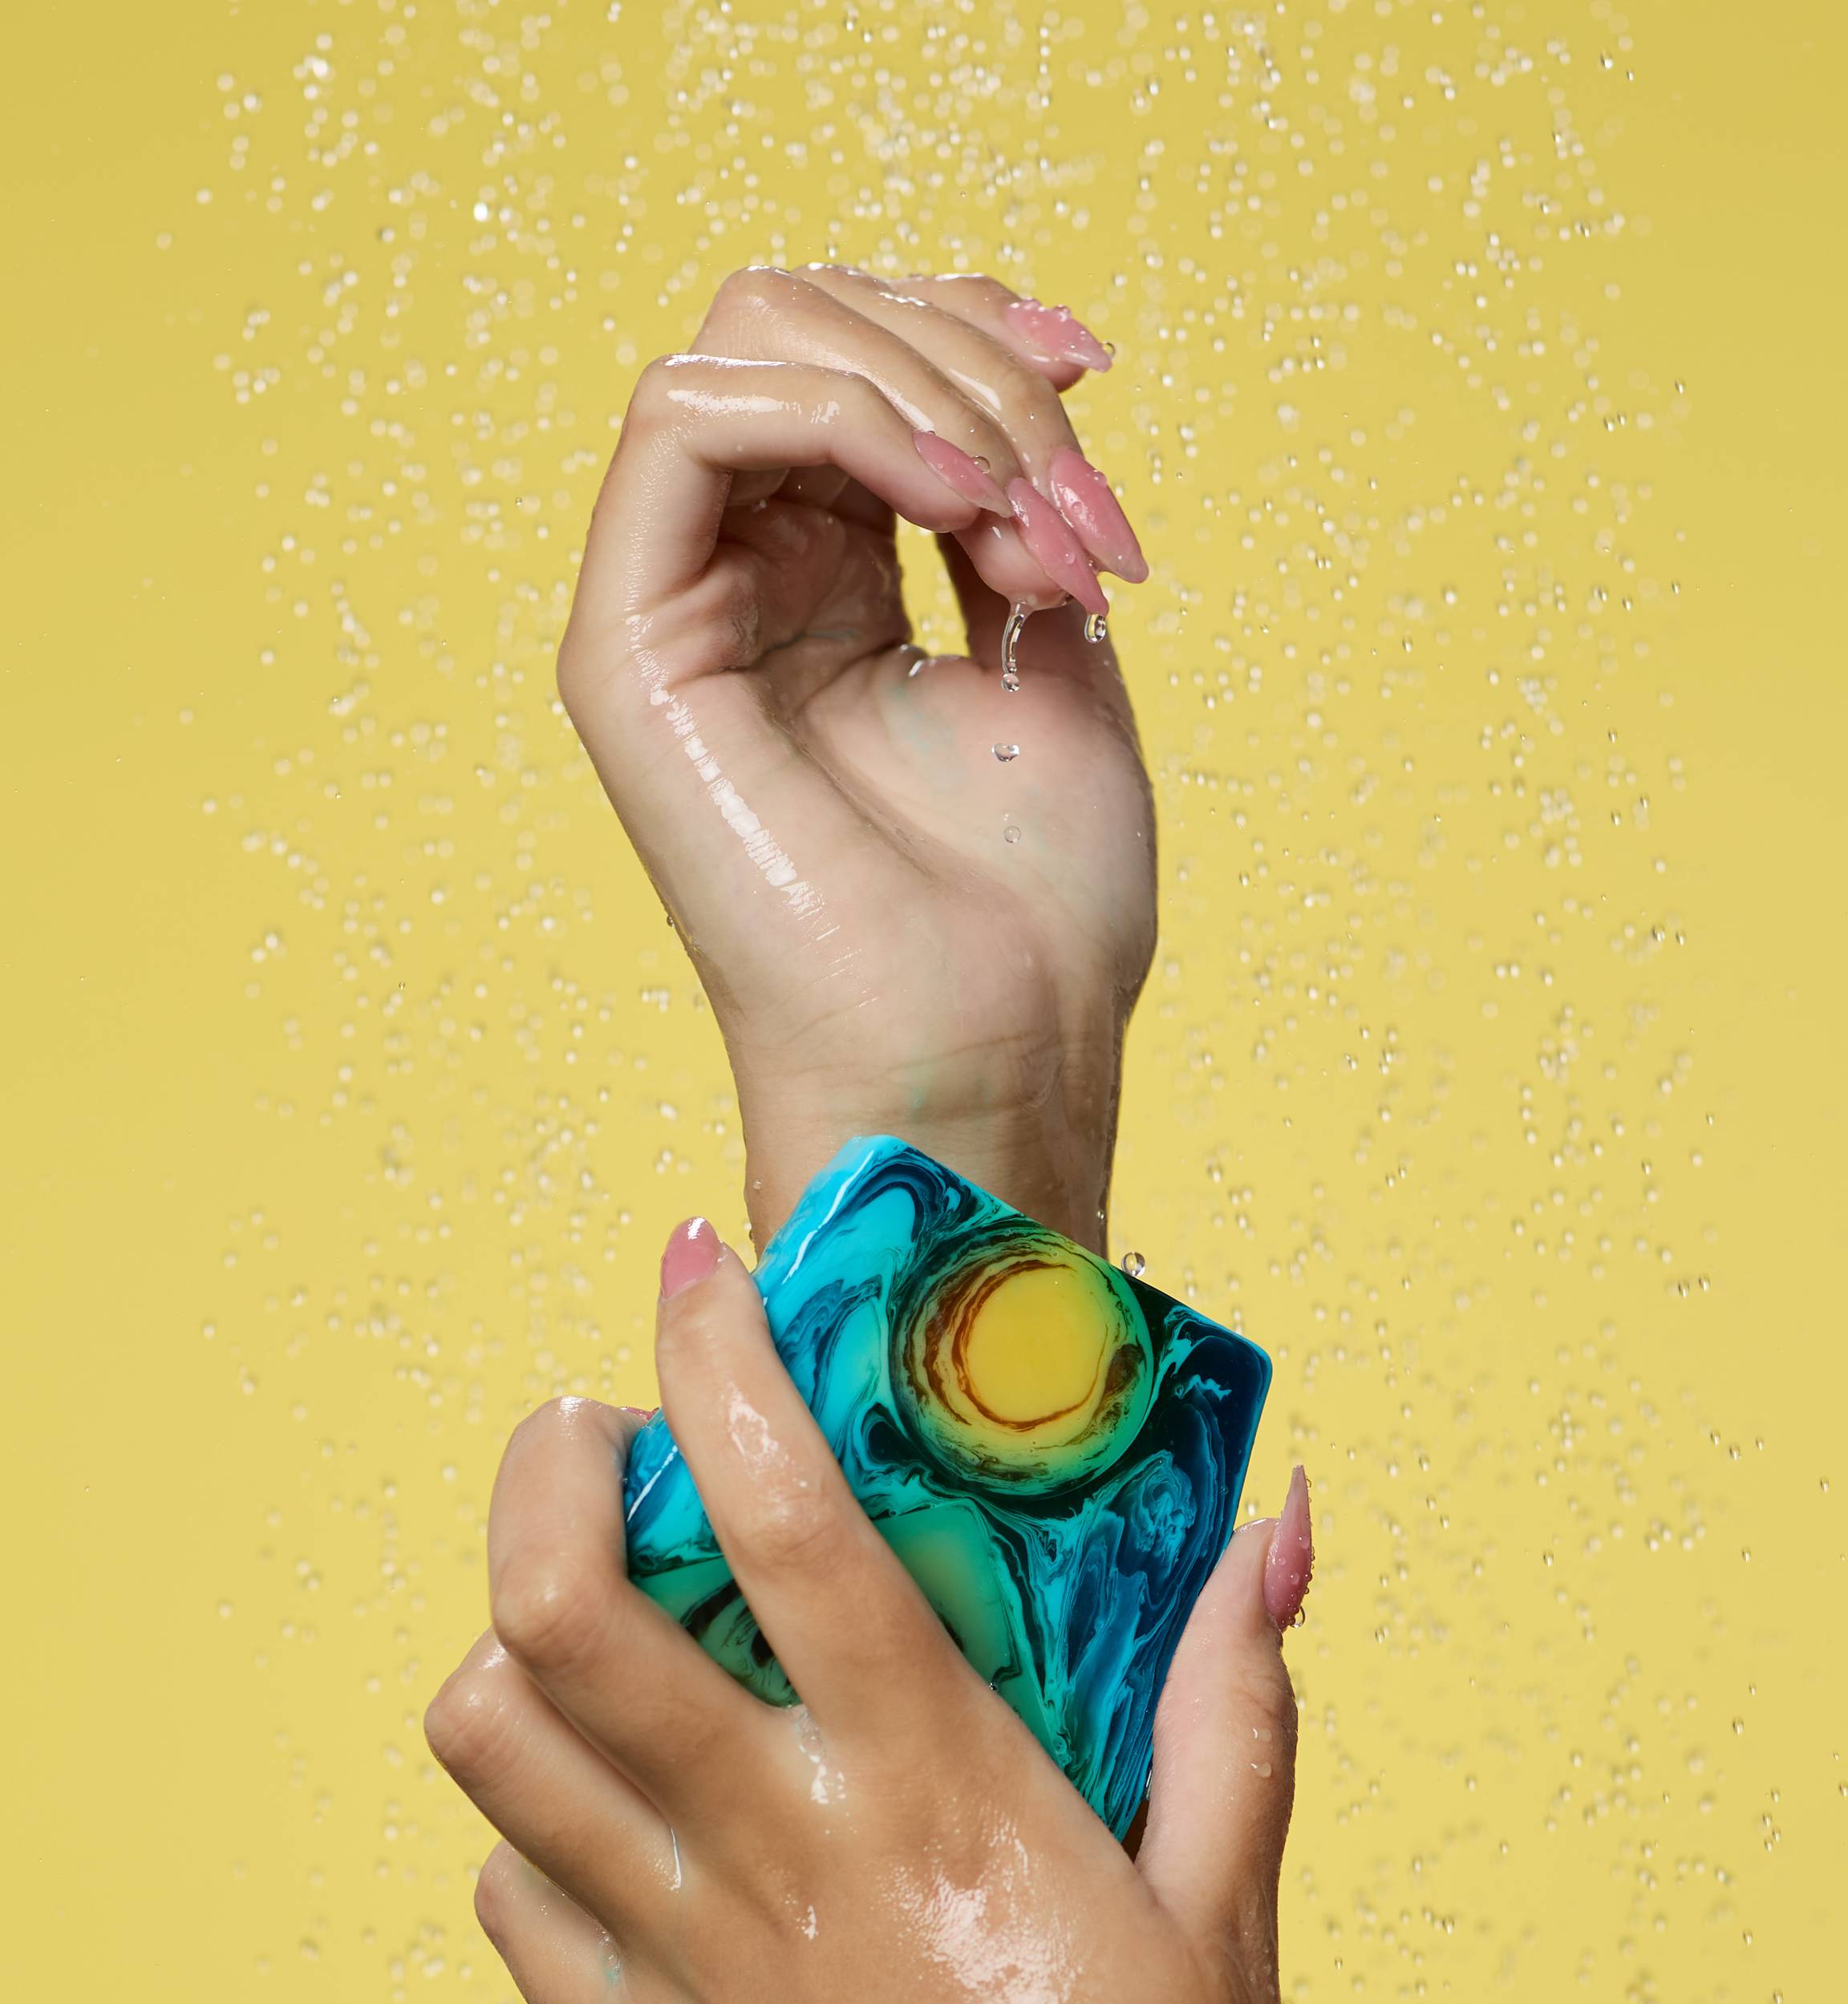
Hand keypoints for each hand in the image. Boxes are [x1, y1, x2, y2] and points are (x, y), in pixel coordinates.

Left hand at [424, 1222, 1309, 2003]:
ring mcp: (689, 1977)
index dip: (722, 1362)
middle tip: (592, 1437)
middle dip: (543, 1473)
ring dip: (506, 1648)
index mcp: (938, 1799)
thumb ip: (1232, 1717)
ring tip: (576, 1625)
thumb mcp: (1230, 1937)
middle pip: (565, 1607)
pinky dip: (530, 1840)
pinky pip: (517, 1917)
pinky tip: (604, 1832)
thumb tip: (1273, 1532)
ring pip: (495, 1752)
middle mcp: (784, 1861)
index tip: (696, 1269)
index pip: (795, 1520)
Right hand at [557, 267, 1158, 1246]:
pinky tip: (945, 498)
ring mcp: (673, 613)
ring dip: (922, 385)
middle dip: (966, 359)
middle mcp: (737, 583)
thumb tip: (1015, 372)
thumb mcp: (1053, 656)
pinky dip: (836, 411)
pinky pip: (684, 419)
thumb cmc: (1033, 919)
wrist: (994, 1059)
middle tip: (1064, 490)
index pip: (858, 355)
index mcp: (827, 583)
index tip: (1095, 377)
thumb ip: (1008, 509)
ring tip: (1020, 511)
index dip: (977, 329)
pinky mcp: (627, 652)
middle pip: (798, 316)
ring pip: (746, 338)